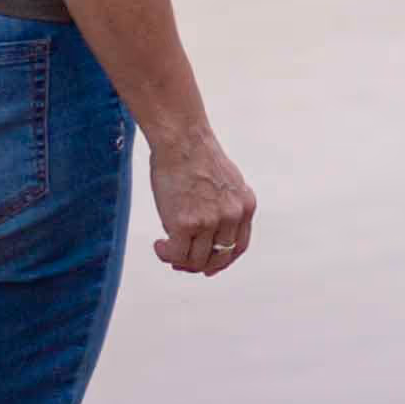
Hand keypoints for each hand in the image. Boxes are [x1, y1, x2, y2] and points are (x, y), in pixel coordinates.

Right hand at [147, 131, 255, 277]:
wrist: (181, 138)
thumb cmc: (195, 154)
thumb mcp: (225, 181)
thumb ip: (224, 205)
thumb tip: (210, 232)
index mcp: (245, 206)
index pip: (238, 247)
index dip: (222, 260)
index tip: (207, 265)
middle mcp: (232, 216)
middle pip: (217, 258)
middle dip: (198, 264)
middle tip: (180, 261)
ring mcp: (210, 221)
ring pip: (196, 260)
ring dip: (179, 260)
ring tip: (166, 249)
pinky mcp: (186, 224)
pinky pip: (176, 254)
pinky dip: (166, 254)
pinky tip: (159, 244)